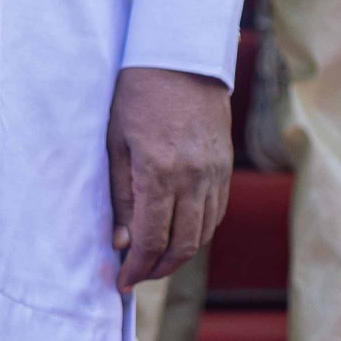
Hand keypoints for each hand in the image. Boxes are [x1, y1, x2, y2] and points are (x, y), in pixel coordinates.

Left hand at [107, 66, 233, 287]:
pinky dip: (199, 231)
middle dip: (159, 269)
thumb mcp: (116, 143)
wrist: (181, 58)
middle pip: (182, 245)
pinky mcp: (225, 164)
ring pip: (203, 233)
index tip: (122, 282)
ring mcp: (214, 172)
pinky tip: (180, 231)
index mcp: (158, 172)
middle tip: (139, 276)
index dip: (136, 268)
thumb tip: (121, 243)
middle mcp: (192, 177)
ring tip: (157, 259)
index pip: (151, 239)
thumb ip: (120, 197)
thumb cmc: (137, 96)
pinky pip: (216, 212)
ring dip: (180, 254)